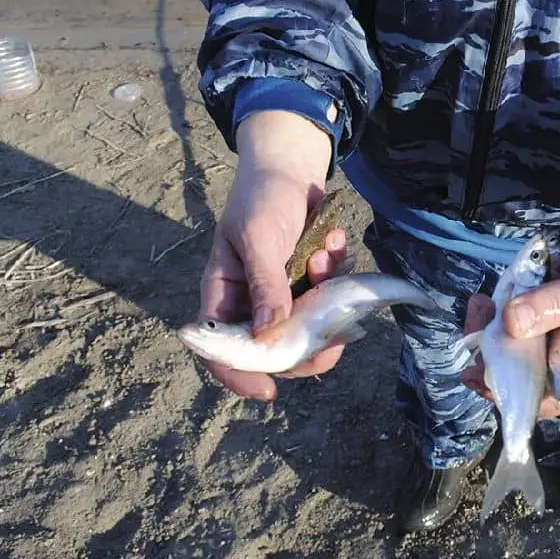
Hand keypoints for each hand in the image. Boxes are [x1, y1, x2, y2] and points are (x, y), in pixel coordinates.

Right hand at [198, 111, 343, 399]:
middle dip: (309, 344)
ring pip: (311, 327)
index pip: (221, 351)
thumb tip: (270, 334)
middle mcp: (253, 304)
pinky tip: (333, 241)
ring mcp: (284, 297)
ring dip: (327, 297)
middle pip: (276, 351)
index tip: (268, 391)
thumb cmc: (261, 197)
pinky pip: (331, 299)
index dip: (240, 375)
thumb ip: (265, 283)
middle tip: (337, 335)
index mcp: (224, 296)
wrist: (292, 167)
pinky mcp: (311, 285)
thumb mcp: (258, 236)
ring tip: (325, 256)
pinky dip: (338, 274)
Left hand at [462, 185, 559, 409]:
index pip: (543, 399)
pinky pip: (517, 330)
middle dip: (491, 351)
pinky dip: (501, 315)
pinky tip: (491, 297)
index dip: (506, 389)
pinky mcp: (549, 328)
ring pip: (513, 352)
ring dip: (491, 330)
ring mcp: (558, 349)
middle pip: (520, 378)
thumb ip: (554, 304)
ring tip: (482, 302)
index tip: (476, 367)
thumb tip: (510, 323)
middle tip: (478, 314)